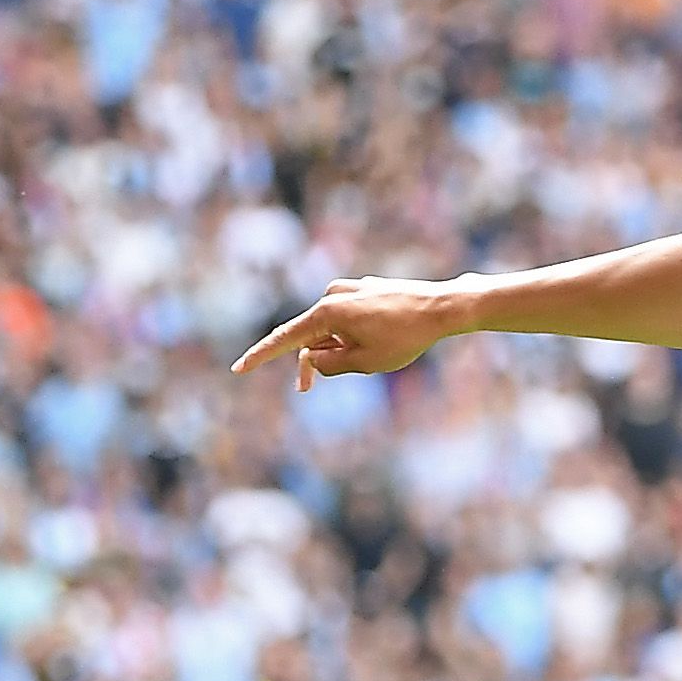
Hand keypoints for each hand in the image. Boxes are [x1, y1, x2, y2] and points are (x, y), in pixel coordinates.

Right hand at [234, 277, 469, 390]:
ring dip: (339, 349)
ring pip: (330, 329)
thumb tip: (310, 358)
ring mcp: (348, 290)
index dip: (261, 356)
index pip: (285, 340)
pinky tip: (383, 338)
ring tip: (376, 352)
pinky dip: (353, 336)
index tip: (238, 368)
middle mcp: (332, 295)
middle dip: (311, 362)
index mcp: (326, 313)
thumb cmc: (404, 337)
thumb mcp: (364, 363)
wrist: (443, 308)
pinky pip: (347, 319)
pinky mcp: (364, 290)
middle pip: (308, 337)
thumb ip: (329, 365)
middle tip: (306, 390)